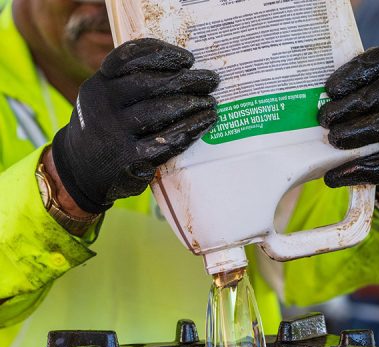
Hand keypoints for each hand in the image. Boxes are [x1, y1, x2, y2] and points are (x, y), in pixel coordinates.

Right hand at [52, 38, 218, 213]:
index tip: (188, 59)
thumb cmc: (102, 129)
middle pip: (149, 83)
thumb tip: (178, 69)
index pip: (127, 58)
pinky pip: (167, 140)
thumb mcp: (101, 99)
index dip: (160, 53)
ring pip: (160, 110)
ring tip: (211, 101)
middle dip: (186, 79)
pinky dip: (190, 128)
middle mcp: (103, 105)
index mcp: (97, 85)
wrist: (77, 172)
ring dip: (192, 103)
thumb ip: (126, 83)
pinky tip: (206, 121)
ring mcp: (116, 132)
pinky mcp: (130, 158)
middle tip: (211, 79)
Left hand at [318, 47, 378, 197]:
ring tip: (332, 139)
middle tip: (323, 118)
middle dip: (353, 104)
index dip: (356, 70)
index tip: (329, 88)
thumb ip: (335, 98)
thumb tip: (294, 100)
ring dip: (359, 131)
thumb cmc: (360, 124)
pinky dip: (360, 169)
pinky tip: (335, 175)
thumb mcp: (353, 105)